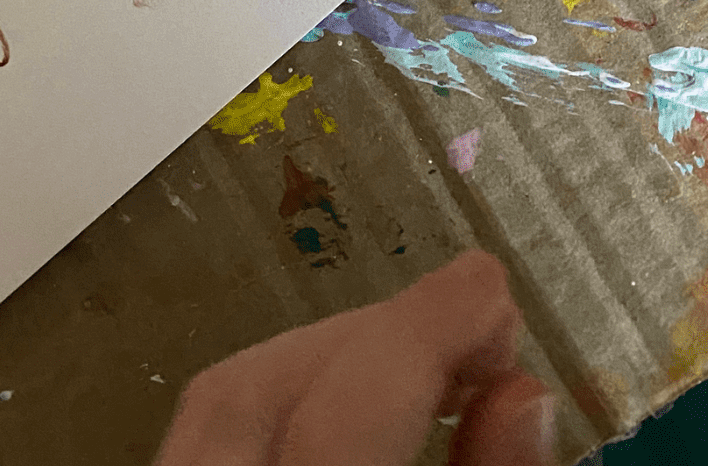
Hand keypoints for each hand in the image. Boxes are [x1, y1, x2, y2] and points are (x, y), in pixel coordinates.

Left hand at [152, 251, 554, 465]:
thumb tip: (521, 391)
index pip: (344, 413)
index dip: (425, 334)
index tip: (490, 285)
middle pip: (258, 388)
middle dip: (374, 342)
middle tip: (471, 334)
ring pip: (215, 399)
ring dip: (322, 360)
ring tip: (419, 368)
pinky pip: (196, 433)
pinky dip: (272, 401)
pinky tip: (336, 403)